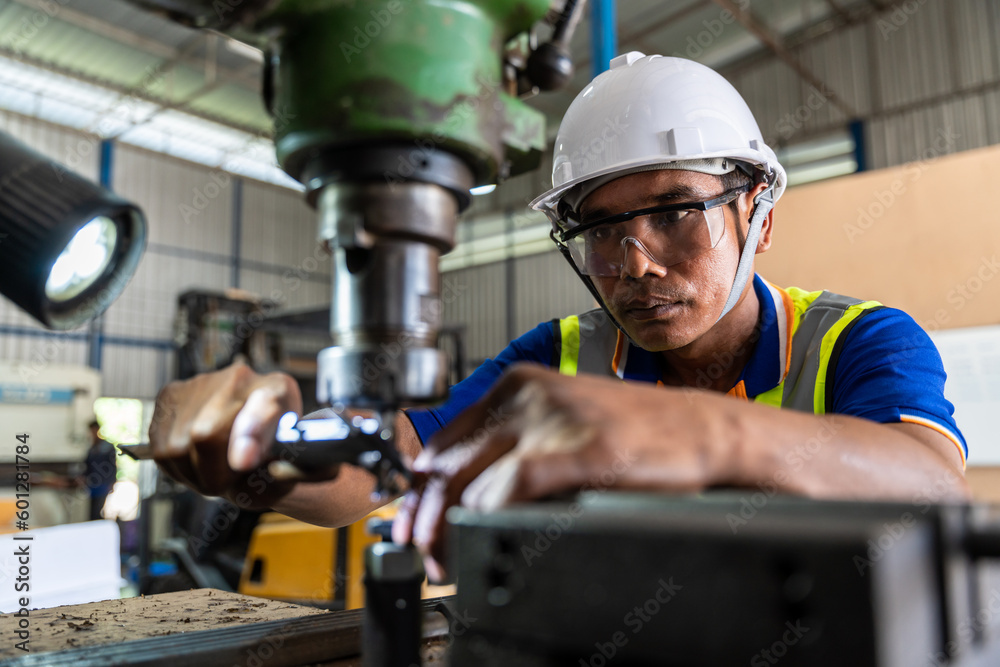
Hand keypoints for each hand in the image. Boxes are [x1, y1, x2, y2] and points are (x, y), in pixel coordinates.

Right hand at [149, 359, 309, 508]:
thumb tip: (282, 473)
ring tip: (216, 468)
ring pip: (178, 446)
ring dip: (194, 473)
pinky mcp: (171, 394)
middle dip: (214, 473)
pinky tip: (196, 458)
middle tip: (228, 480)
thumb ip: (307, 471)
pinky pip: (160, 446)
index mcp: (279, 393)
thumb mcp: (303, 463)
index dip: (250, 435)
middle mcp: (239, 379)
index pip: (265, 407)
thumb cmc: (278, 451)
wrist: (257, 430)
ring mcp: (202, 382)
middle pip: (207, 436)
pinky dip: (176, 465)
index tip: (244, 461)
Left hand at [392, 362, 736, 580]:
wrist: (702, 430)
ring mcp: (551, 421)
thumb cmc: (636, 433)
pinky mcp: (579, 450)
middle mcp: (525, 396)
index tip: (411, 529)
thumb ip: (511, 443)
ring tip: (451, 562)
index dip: (416, 495)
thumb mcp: (560, 421)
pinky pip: (508, 490)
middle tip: (424, 557)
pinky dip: (486, 521)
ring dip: (447, 532)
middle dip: (422, 521)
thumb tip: (459, 489)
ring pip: (465, 482)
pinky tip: (486, 541)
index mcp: (516, 385)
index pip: (439, 442)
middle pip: (443, 465)